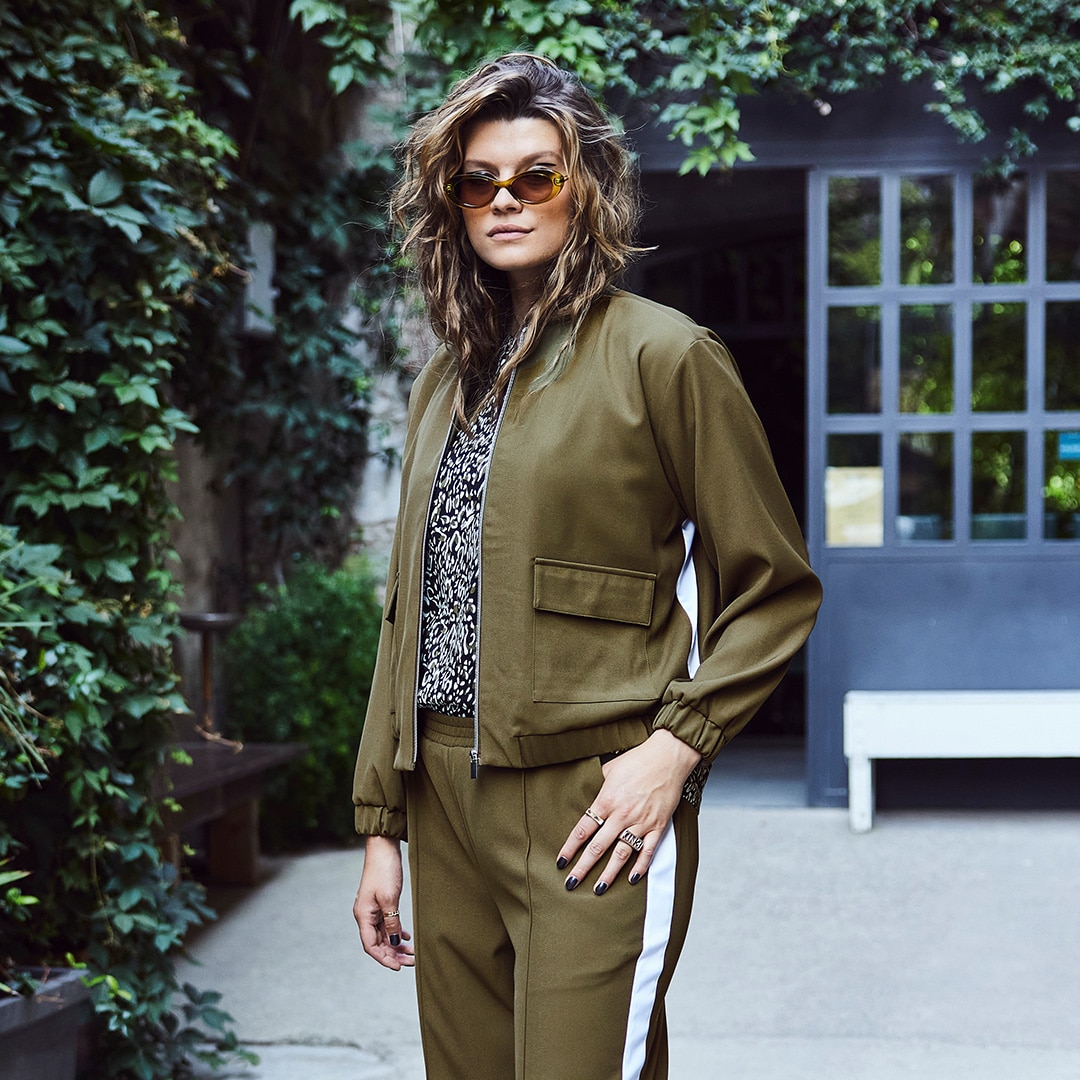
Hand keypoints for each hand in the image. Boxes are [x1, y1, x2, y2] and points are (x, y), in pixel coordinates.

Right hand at [354, 835, 414, 968]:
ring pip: (383, 934)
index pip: (371, 946)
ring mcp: (372, 909)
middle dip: (393, 954)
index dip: (384, 959)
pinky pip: (386, 923)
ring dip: (396, 945)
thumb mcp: (390, 898)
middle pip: (377, 943)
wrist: (383, 847)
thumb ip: (392, 921)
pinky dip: (396, 932)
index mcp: (363, 915)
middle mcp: (365, 915)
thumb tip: (394, 942)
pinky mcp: (380, 902)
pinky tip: (406, 937)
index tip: (398, 967)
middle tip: (411, 962)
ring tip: (412, 953)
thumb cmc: (385, 870)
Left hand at [556, 729, 700, 894]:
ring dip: (609, 873)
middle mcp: (622, 814)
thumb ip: (599, 786)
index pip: (583, 829)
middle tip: (572, 883)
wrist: (668, 756)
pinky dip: (640, 866)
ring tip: (598, 888)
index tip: (561, 862)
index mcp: (606, 800)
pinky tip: (632, 879)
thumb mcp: (610, 769)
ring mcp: (641, 822)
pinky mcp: (658, 826)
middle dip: (583, 867)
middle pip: (598, 847)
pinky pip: (648, 851)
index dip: (571, 848)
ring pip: (622, 854)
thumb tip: (590, 794)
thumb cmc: (638, 759)